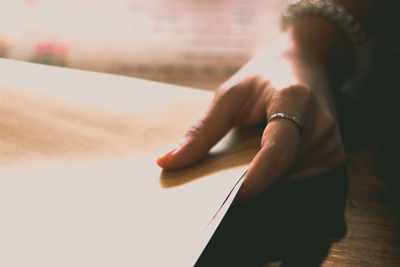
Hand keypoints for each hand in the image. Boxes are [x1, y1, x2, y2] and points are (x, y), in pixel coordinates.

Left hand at [157, 21, 346, 201]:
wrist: (307, 61)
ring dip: (265, 186)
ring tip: (240, 178)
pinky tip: (262, 171)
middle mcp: (321, 125)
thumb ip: (202, 130)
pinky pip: (303, 181)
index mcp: (294, 101)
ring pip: (293, 182)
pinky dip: (278, 182)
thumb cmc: (265, 75)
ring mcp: (333, 144)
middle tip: (219, 193)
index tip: (227, 201)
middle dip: (252, 187)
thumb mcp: (230, 94)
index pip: (277, 152)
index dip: (254, 181)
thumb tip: (166, 163)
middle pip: (284, 173)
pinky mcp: (335, 156)